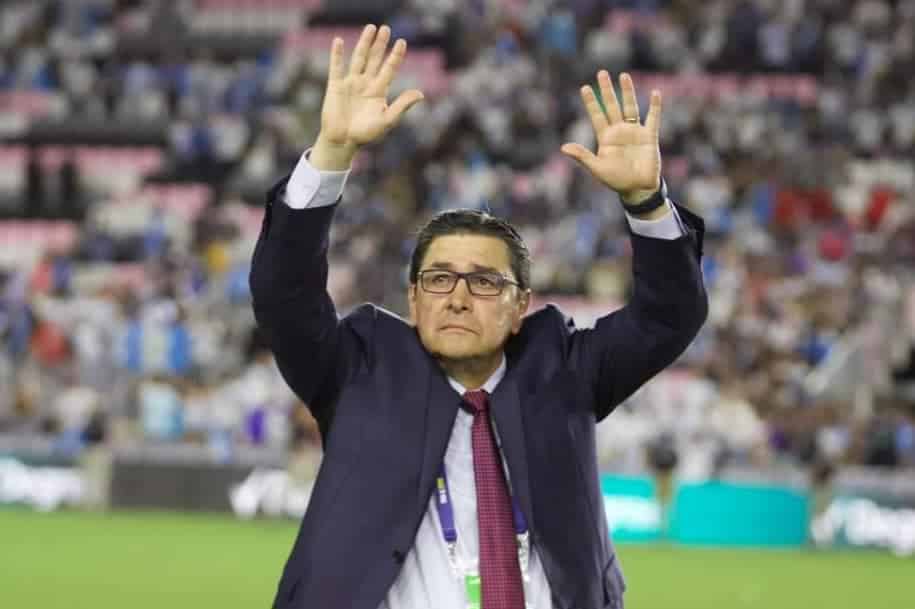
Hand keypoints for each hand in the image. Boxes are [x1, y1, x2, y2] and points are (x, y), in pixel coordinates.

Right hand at [312, 24, 425, 169]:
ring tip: (371, 28)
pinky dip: (337, 54)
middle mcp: (366, 84)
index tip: (402, 42)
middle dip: (380, 44)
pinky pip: (336, 67)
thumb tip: (421, 94)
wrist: (343, 142)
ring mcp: (351, 83)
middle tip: (386, 28)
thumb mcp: (387, 120)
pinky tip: (338, 40)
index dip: (395, 56)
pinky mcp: (336, 86)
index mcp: (379, 91)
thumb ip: (403, 106)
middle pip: (374, 59)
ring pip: (358, 58)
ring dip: (364, 43)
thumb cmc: (366, 134)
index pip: (389, 68)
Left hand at [561, 71, 661, 204]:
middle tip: (601, 73)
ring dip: (627, 92)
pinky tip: (655, 93)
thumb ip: (582, 156)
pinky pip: (653, 118)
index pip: (597, 116)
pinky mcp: (649, 136)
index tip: (585, 88)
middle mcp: (619, 131)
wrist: (638, 189)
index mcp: (605, 138)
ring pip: (630, 107)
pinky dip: (655, 106)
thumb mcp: (597, 168)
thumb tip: (563, 148)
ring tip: (623, 75)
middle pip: (612, 106)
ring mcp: (634, 132)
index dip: (591, 102)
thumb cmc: (616, 180)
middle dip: (606, 90)